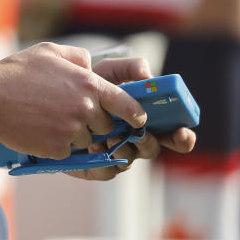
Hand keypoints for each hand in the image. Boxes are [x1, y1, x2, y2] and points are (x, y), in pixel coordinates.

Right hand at [0, 43, 146, 159]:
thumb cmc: (16, 71)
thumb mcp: (49, 51)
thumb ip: (78, 57)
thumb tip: (91, 65)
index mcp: (89, 84)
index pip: (128, 104)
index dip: (135, 114)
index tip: (136, 119)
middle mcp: (85, 109)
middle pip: (106, 125)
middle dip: (94, 122)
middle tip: (71, 114)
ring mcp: (72, 132)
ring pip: (87, 140)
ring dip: (75, 134)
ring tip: (50, 120)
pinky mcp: (57, 150)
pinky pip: (68, 152)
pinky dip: (58, 145)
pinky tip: (40, 130)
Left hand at [65, 57, 196, 179]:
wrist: (57, 99)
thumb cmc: (90, 84)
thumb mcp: (110, 71)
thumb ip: (131, 68)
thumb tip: (149, 77)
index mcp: (145, 119)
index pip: (173, 133)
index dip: (183, 136)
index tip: (183, 131)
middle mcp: (134, 138)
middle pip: (153, 149)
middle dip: (152, 143)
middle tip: (142, 134)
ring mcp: (116, 153)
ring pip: (130, 159)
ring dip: (124, 148)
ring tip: (111, 136)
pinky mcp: (97, 165)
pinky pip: (108, 171)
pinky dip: (105, 161)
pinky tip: (96, 148)